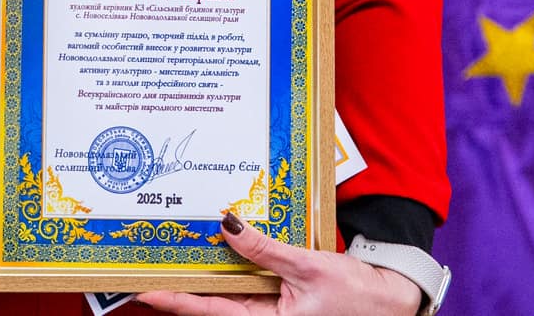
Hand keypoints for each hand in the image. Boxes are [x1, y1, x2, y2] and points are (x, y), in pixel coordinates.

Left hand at [136, 213, 424, 315]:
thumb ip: (264, 250)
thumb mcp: (309, 267)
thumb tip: (227, 226)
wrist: (392, 301)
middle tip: (145, 262)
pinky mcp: (278, 300)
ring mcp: (269, 311)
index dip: (171, 299)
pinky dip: (228, 268)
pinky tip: (213, 249)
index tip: (140, 286)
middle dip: (179, 283)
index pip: (206, 311)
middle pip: (209, 302)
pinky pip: (245, 286)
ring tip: (169, 251)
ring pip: (225, 293)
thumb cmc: (358, 295)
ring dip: (201, 273)